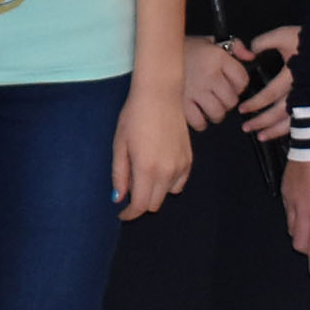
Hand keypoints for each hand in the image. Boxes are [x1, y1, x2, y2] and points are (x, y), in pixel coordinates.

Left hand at [111, 85, 191, 219]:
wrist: (160, 95)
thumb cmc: (134, 117)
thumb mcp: (120, 144)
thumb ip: (120, 174)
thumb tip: (119, 198)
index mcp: (147, 168)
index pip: (141, 205)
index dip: (130, 214)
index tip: (122, 214)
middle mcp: (167, 172)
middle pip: (154, 203)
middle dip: (141, 203)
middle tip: (129, 190)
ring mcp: (181, 166)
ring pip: (167, 194)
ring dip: (154, 192)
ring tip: (142, 174)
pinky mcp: (189, 159)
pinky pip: (179, 183)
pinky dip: (168, 183)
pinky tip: (158, 169)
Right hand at [180, 36, 247, 130]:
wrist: (156, 53)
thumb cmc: (184, 49)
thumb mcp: (209, 41)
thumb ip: (235, 46)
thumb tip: (250, 56)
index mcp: (217, 58)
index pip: (242, 80)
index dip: (239, 84)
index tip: (231, 84)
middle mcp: (209, 75)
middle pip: (232, 100)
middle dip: (227, 101)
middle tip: (218, 97)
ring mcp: (195, 90)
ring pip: (218, 113)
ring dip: (216, 114)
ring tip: (210, 108)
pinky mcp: (182, 102)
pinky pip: (199, 121)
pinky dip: (201, 122)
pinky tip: (198, 115)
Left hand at [233, 26, 301, 142]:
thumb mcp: (283, 35)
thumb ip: (263, 42)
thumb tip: (248, 52)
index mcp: (293, 74)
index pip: (270, 94)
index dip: (255, 103)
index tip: (242, 109)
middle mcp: (303, 90)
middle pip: (280, 112)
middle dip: (262, 121)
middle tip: (247, 127)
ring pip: (294, 120)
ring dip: (276, 130)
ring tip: (261, 136)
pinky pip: (307, 120)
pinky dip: (293, 129)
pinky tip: (282, 133)